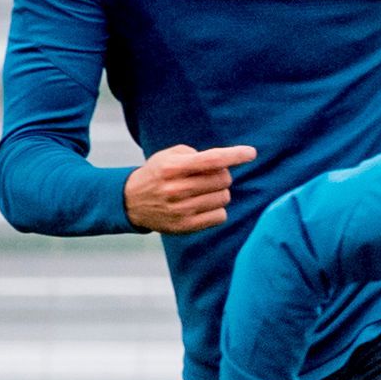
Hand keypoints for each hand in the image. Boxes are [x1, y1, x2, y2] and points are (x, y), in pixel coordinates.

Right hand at [125, 143, 255, 234]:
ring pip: (224, 198)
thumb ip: (196, 154)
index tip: (251, 153)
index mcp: (171, 168)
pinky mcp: (185, 226)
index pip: (211, 160)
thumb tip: (225, 161)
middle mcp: (176, 189)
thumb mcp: (168, 156)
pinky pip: (221, 215)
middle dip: (221, 176)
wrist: (130, 202)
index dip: (234, 155)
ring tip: (201, 192)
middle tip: (208, 177)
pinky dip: (216, 209)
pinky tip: (201, 206)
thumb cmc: (158, 174)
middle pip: (223, 179)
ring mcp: (181, 210)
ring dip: (219, 193)